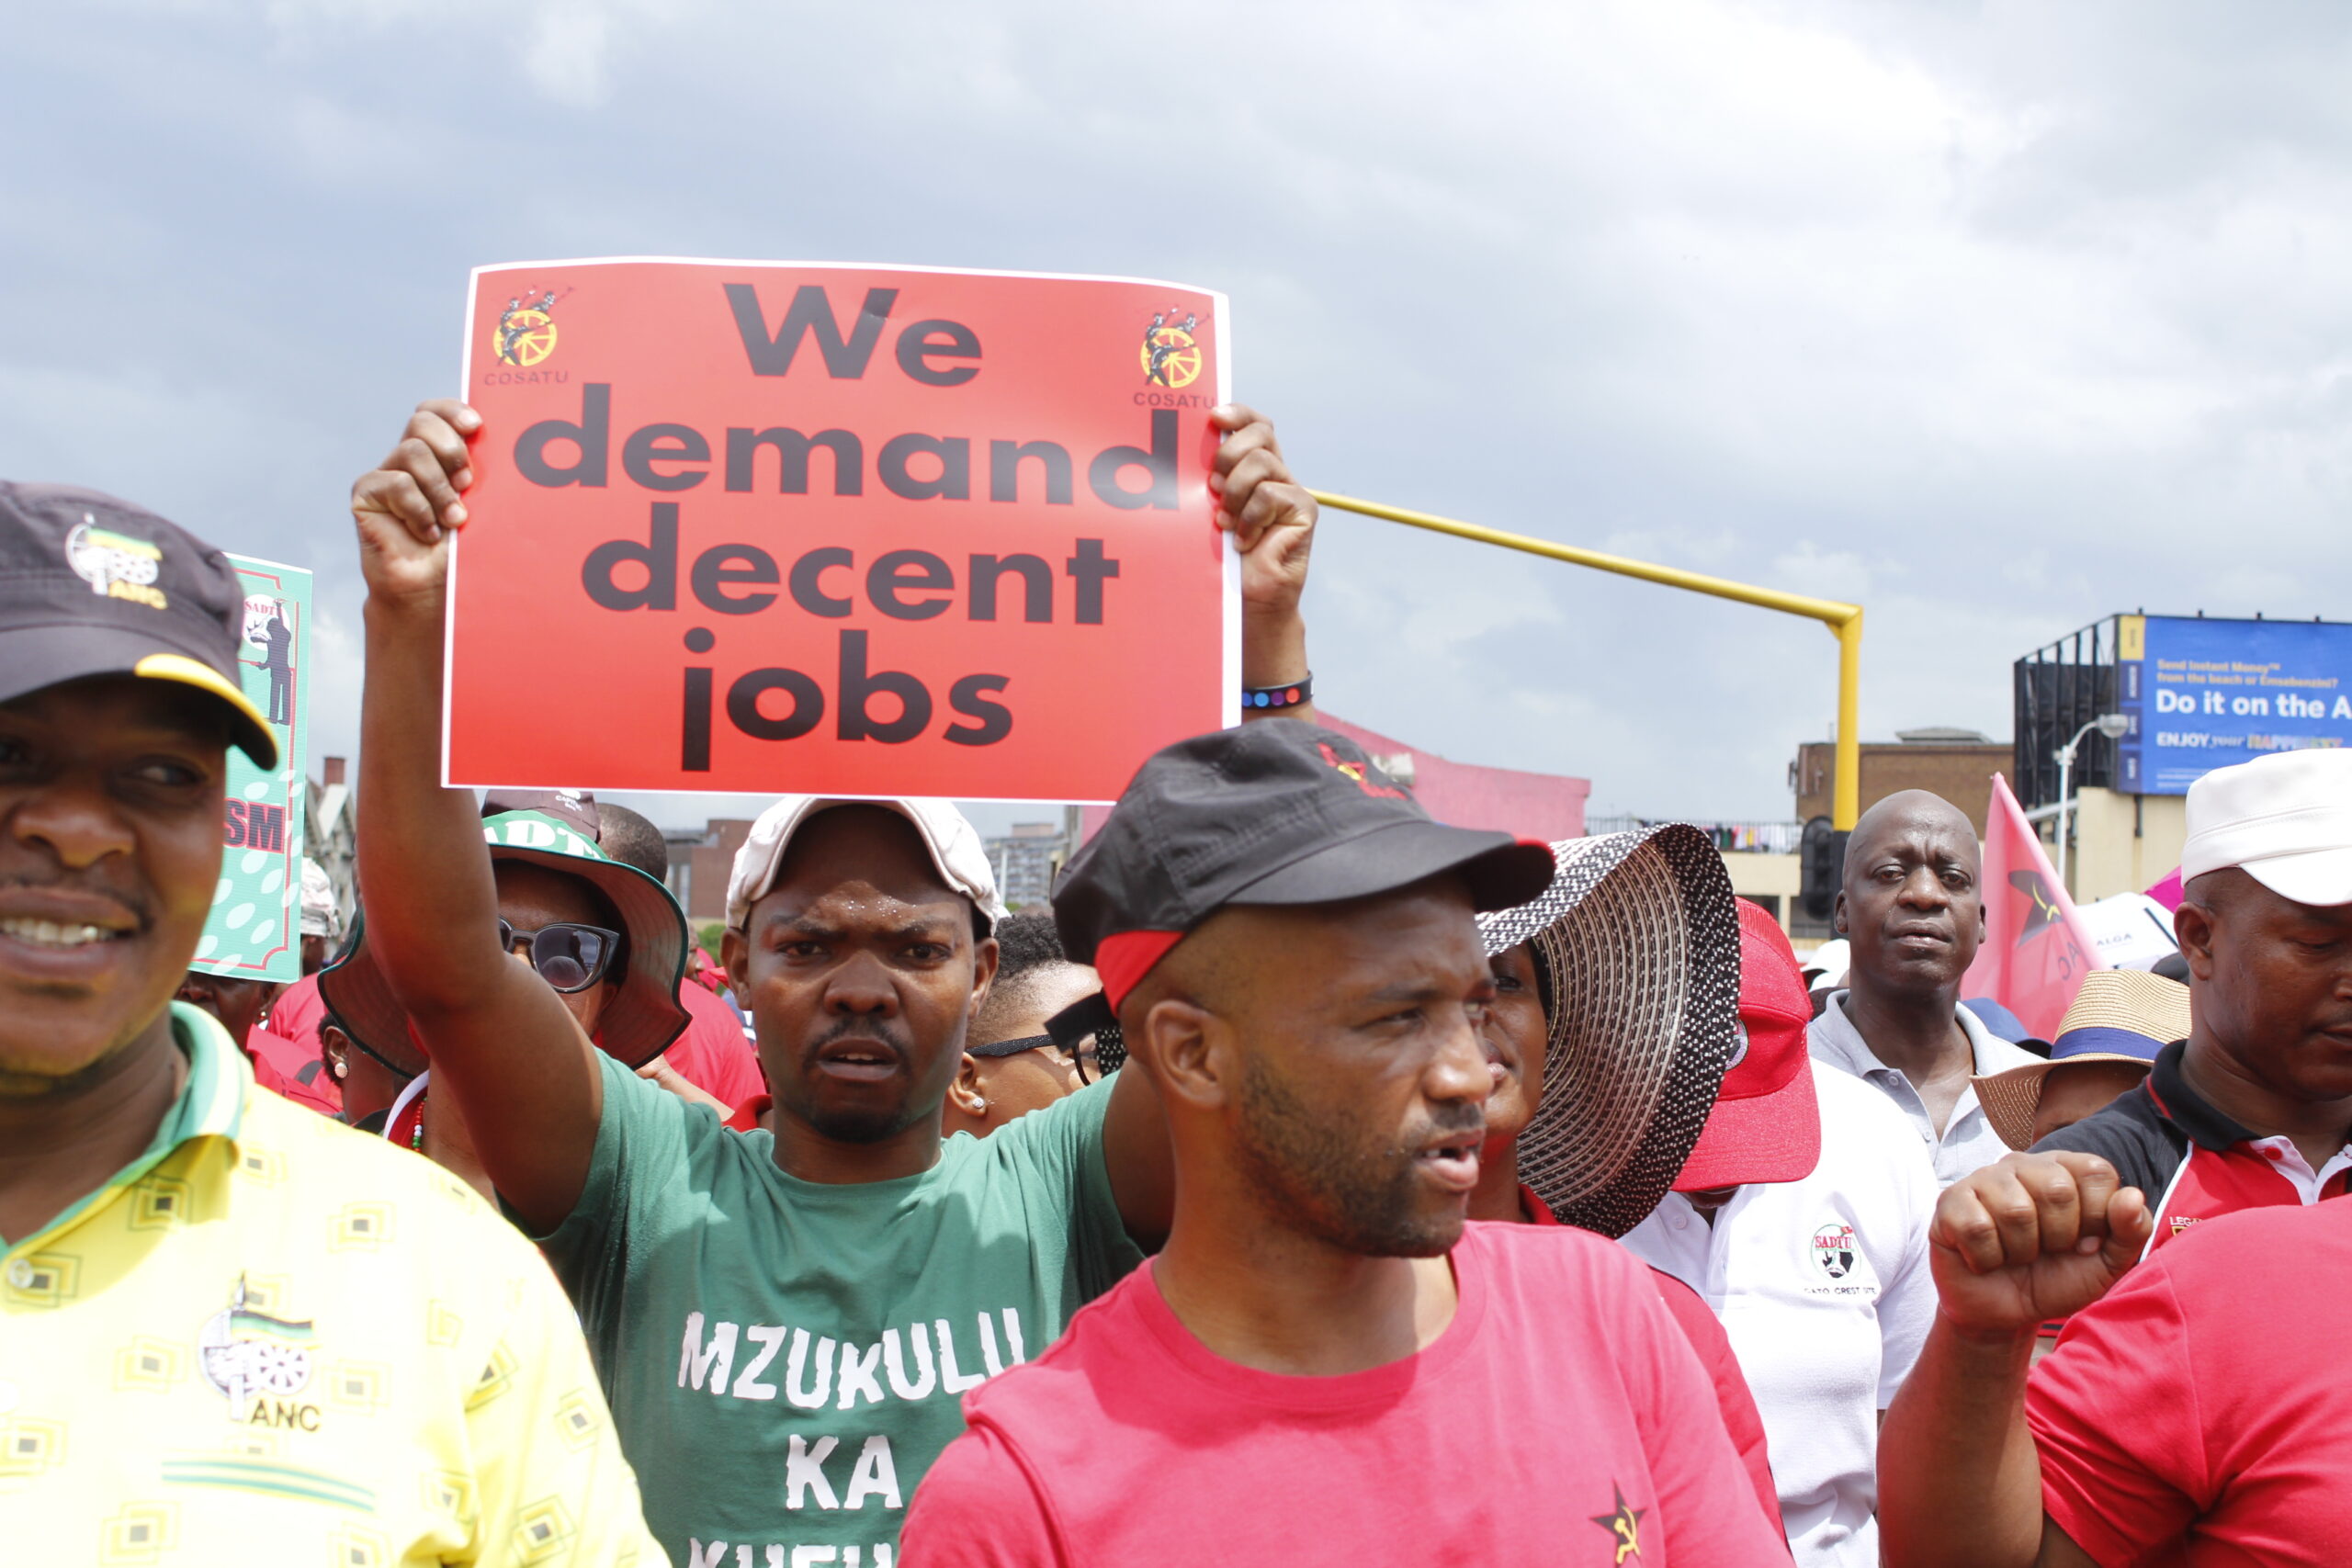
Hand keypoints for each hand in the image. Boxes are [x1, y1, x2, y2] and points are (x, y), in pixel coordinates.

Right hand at [352, 399, 479, 610]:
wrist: (432, 588)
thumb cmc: (460, 550)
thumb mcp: (480, 506)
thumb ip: (480, 475)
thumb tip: (502, 445)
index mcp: (435, 455)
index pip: (434, 413)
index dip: (451, 410)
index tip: (476, 425)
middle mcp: (407, 460)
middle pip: (421, 422)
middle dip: (451, 448)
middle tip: (467, 483)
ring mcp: (385, 474)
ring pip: (411, 452)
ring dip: (439, 488)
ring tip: (452, 520)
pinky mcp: (366, 494)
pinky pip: (396, 484)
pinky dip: (418, 510)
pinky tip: (426, 533)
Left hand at [1209, 404, 1314, 622]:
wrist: (1249, 602)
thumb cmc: (1224, 559)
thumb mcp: (1210, 511)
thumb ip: (1210, 482)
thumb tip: (1188, 453)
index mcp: (1256, 468)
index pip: (1256, 424)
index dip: (1239, 413)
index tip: (1213, 417)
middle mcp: (1278, 474)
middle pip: (1259, 434)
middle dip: (1226, 454)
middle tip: (1212, 487)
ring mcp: (1293, 491)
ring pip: (1260, 463)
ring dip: (1234, 492)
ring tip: (1225, 521)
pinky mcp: (1304, 510)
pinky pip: (1268, 495)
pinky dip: (1248, 519)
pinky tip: (1243, 541)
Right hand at [1929, 1151, 2151, 1335]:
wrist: (2005, 1315)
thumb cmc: (2056, 1281)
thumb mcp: (2105, 1265)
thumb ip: (2129, 1231)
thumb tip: (2132, 1195)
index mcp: (2064, 1170)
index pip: (2096, 1172)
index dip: (2096, 1218)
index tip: (2082, 1241)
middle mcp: (2022, 1164)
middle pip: (2056, 1189)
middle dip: (2057, 1238)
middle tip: (2044, 1251)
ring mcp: (1982, 1180)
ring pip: (2015, 1210)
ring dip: (2020, 1251)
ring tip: (2013, 1255)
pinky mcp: (1948, 1203)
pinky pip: (1977, 1228)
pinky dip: (1987, 1258)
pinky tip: (1984, 1258)